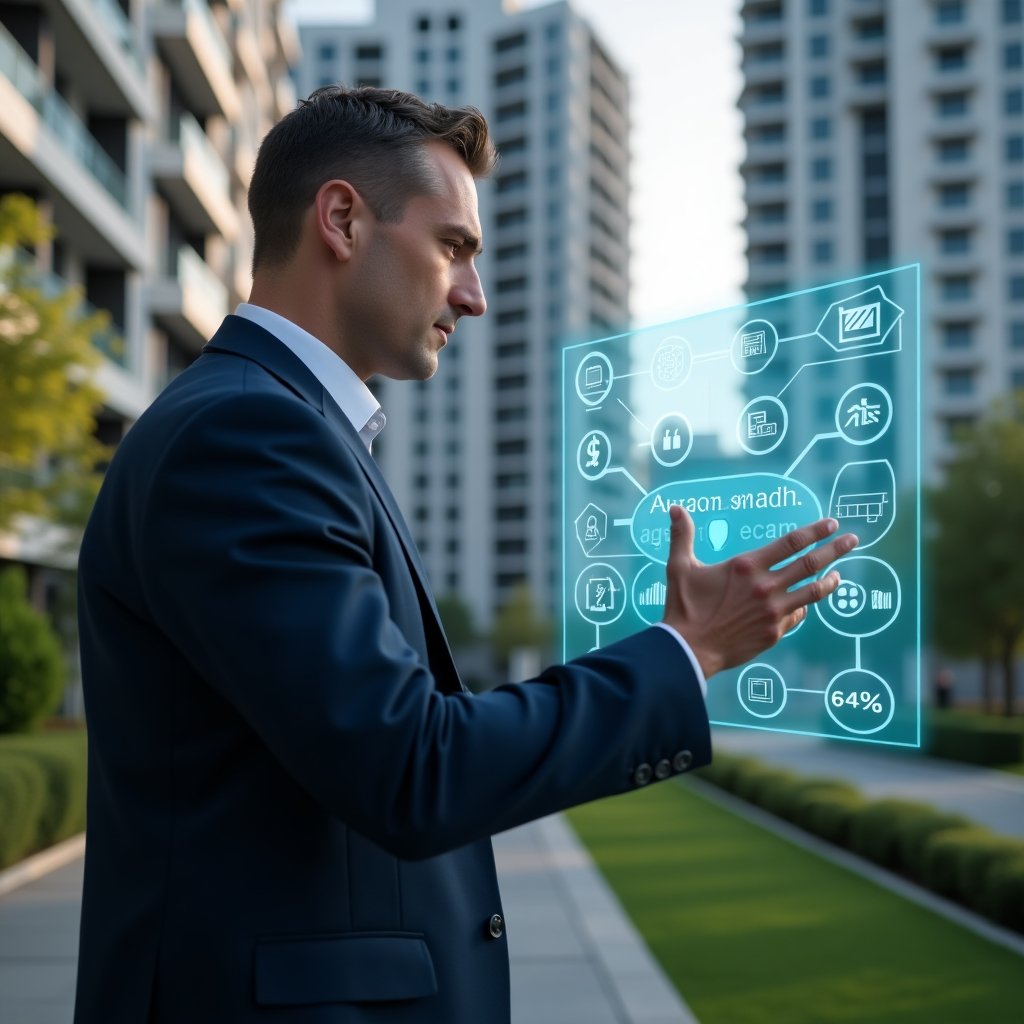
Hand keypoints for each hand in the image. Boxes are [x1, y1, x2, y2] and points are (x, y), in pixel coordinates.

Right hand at [661, 505, 857, 678]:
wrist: (689, 649)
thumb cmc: (684, 606)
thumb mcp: (680, 567)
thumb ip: (682, 536)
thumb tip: (675, 508)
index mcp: (747, 566)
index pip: (791, 542)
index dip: (814, 531)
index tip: (831, 524)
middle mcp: (766, 587)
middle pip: (811, 564)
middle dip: (836, 550)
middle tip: (853, 540)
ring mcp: (774, 611)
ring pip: (813, 592)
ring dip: (830, 581)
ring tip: (840, 574)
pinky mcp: (774, 632)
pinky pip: (797, 616)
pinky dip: (803, 607)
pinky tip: (804, 604)